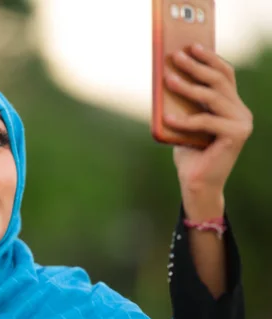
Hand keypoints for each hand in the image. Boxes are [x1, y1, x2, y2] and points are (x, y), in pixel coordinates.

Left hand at [163, 43, 252, 215]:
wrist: (196, 183)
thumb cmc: (189, 152)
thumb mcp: (184, 121)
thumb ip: (184, 103)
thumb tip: (168, 76)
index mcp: (232, 105)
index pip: (225, 74)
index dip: (209, 58)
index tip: (191, 45)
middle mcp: (240, 112)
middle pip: (219, 81)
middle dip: (196, 66)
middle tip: (176, 56)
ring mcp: (241, 123)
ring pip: (212, 97)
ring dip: (187, 87)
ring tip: (167, 79)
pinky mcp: (236, 136)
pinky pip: (206, 121)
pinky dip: (184, 120)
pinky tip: (167, 118)